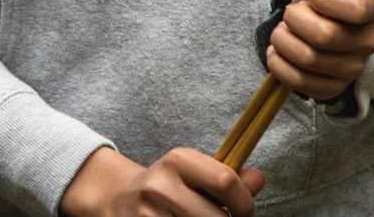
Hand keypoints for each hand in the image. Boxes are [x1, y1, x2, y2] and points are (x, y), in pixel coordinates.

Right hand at [59, 145, 264, 216]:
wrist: (115, 199)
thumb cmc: (166, 187)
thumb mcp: (193, 173)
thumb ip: (227, 177)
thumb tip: (258, 179)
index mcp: (178, 162)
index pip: (225, 181)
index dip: (244, 203)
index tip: (244, 212)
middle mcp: (160, 187)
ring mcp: (148, 216)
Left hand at [263, 0, 373, 101]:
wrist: (327, 28)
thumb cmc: (324, 2)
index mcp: (373, 8)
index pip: (353, 9)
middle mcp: (369, 42)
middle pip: (323, 36)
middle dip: (294, 19)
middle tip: (290, 13)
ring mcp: (353, 69)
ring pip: (308, 59)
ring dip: (283, 41)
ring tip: (282, 31)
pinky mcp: (334, 88)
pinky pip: (300, 82)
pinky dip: (279, 65)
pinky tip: (278, 52)